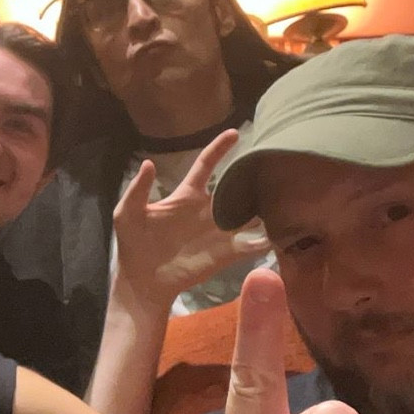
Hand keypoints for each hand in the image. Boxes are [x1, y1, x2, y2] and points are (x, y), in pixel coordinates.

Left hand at [110, 130, 270, 310]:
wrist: (143, 282)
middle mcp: (208, 209)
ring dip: (266, 204)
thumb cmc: (133, 244)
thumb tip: (149, 162)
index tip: (235, 132)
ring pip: (250, 212)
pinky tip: (282, 232)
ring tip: (286, 193)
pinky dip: (268, 238)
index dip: (219, 148)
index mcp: (187, 195)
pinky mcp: (227, 253)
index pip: (206, 164)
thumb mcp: (127, 214)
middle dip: (253, 175)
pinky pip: (252, 243)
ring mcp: (220, 230)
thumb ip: (138, 189)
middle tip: (272, 164)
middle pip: (235, 186)